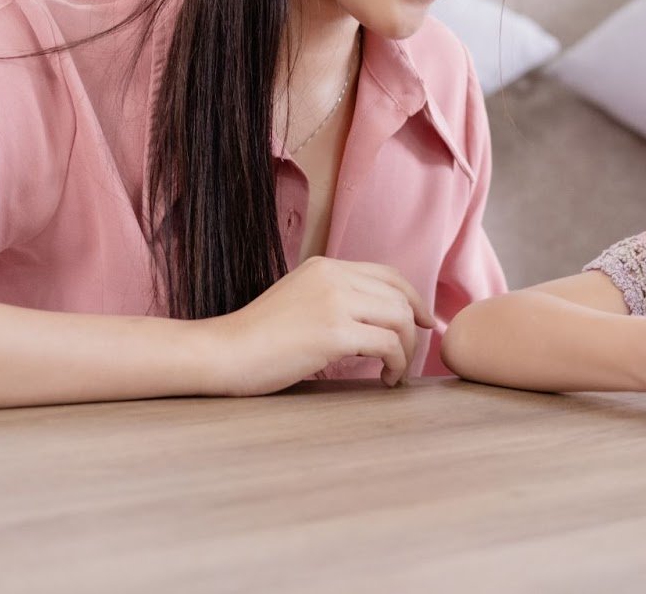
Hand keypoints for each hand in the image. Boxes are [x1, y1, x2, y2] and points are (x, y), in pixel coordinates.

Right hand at [200, 257, 434, 395]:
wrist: (222, 353)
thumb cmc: (255, 339)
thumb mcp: (297, 300)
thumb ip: (332, 299)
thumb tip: (370, 318)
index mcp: (324, 266)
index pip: (387, 274)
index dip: (412, 298)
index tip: (423, 322)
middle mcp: (333, 276)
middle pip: (399, 296)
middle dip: (415, 328)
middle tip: (412, 356)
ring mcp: (334, 302)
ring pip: (399, 318)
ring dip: (407, 350)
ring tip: (395, 372)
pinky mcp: (333, 332)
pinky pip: (388, 344)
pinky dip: (396, 363)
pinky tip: (385, 379)